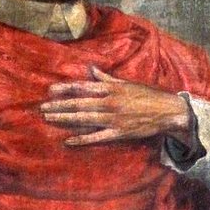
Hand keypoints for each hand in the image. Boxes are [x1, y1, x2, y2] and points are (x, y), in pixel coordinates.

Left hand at [41, 67, 192, 146]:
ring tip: (49, 119)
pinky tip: (68, 140)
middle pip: (79, 103)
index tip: (50, 90)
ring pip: (84, 118)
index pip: (83, 87)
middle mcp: (109, 102)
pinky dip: (82, 139)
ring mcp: (113, 118)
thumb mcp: (125, 84)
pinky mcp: (118, 133)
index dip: (65, 89)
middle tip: (42, 108)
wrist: (166, 111)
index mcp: (111, 89)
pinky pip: (97, 137)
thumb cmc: (146, 95)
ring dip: (65, 118)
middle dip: (59, 105)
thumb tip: (91, 69)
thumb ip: (106, 78)